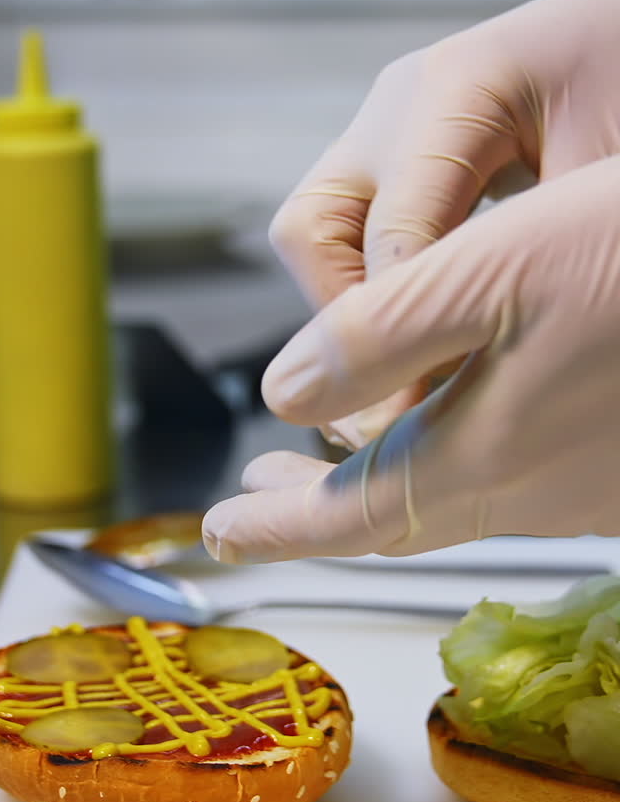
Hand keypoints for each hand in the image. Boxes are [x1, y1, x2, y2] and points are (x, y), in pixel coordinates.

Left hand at [202, 157, 619, 561]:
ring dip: (382, 471)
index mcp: (480, 452)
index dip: (274, 525)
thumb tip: (284, 391)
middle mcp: (532, 488)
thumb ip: (377, 336)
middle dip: (316, 502)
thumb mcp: (491, 270)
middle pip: (396, 509)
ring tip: (334, 449)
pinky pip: (514, 473)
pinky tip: (452, 413)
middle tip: (256, 492)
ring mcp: (586, 483)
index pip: (347, 514)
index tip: (219, 532)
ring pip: (455, 490)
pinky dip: (454, 452)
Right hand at [266, 0, 619, 447]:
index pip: (395, 240)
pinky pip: (351, 226)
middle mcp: (401, 100)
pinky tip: (430, 330)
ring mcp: (389, 118)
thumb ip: (537, 261)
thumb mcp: (602, 178)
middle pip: (309, 231)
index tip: (426, 415)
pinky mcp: (396, 143)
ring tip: (415, 364)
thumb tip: (470, 377)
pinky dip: (376, 285)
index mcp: (458, 90)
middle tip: (400, 391)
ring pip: (315, 233)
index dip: (402, 339)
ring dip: (353, 307)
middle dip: (345, 321)